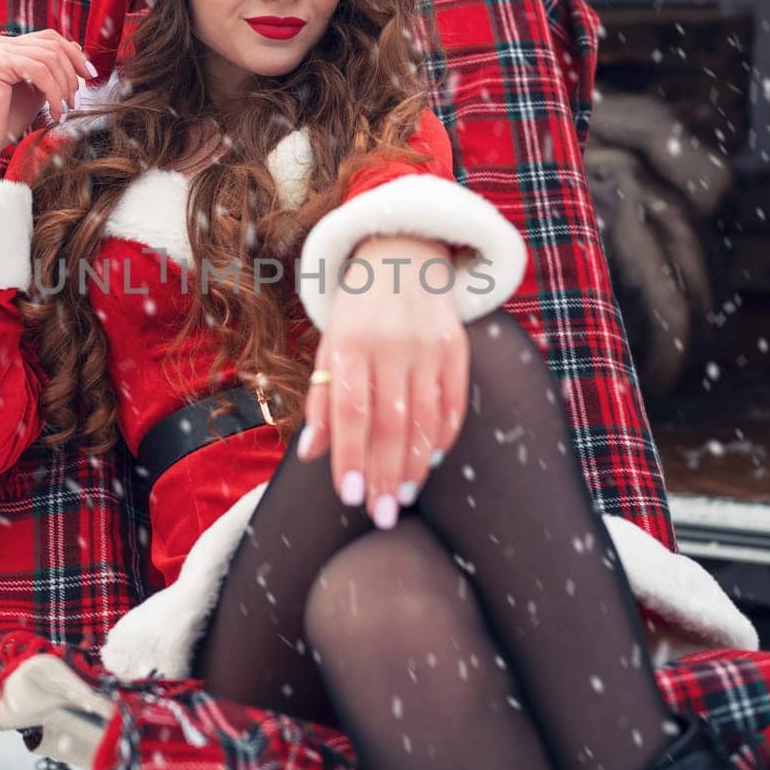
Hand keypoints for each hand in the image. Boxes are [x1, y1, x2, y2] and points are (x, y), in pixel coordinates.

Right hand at [0, 30, 94, 181]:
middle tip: (77, 100)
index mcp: (7, 45)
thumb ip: (52, 70)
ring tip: (66, 108)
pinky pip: (39, 71)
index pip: (49, 38)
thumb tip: (77, 48)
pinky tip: (56, 112)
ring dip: (64, 86)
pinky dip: (54, 92)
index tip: (89, 75)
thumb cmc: (7, 119)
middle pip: (52, 45)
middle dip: (72, 73)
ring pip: (49, 58)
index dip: (74, 54)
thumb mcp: (37, 89)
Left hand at [296, 236, 468, 527]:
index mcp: (351, 344)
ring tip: (405, 497)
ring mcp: (428, 346)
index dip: (351, 457)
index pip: (351, 412)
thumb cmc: (357, 310)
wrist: (402, 253)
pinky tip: (432, 461)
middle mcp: (391, 344)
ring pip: (425, 419)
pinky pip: (454, 402)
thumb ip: (322, 400)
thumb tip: (312, 454)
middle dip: (386, 475)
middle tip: (383, 515)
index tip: (351, 497)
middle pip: (391, 423)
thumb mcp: (329, 346)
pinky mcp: (457, 347)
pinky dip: (444, 436)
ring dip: (416, 465)